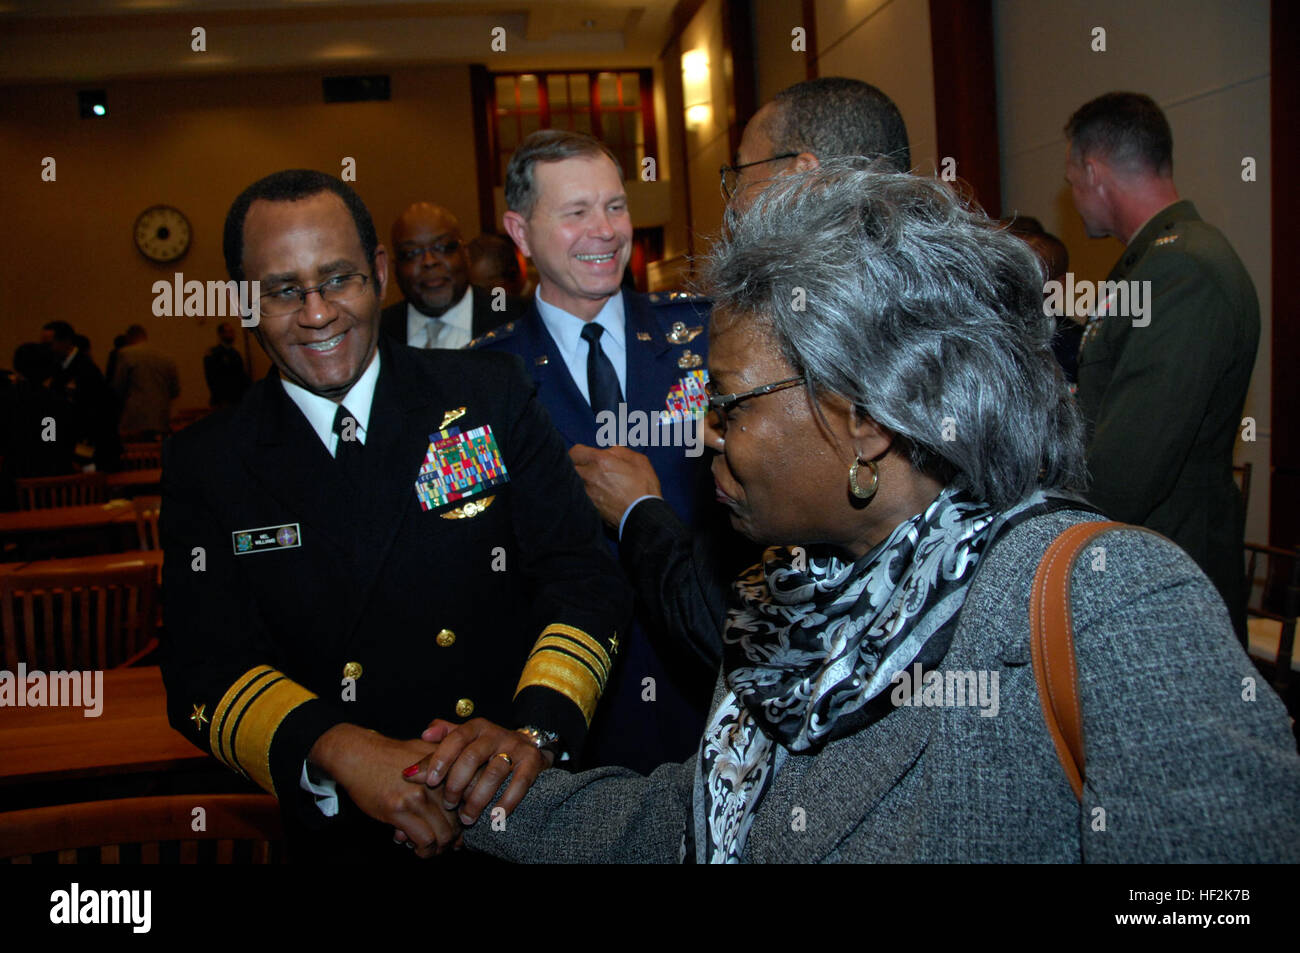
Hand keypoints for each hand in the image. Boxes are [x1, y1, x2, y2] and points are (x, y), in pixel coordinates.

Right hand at [308, 723, 461, 857]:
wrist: (359, 755)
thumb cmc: (392, 756)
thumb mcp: (425, 755)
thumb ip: (446, 773)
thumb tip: (463, 811)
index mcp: (448, 766)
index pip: (472, 798)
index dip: (468, 819)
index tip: (461, 830)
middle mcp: (438, 780)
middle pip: (459, 820)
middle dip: (453, 837)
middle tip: (446, 845)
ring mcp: (419, 795)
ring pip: (444, 833)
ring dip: (439, 848)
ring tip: (431, 849)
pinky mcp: (400, 809)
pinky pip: (424, 839)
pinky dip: (424, 850)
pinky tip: (417, 848)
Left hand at [402, 718, 553, 824]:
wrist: (531, 746)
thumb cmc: (487, 749)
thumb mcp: (466, 740)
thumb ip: (444, 740)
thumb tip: (424, 736)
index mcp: (476, 727)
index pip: (456, 739)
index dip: (441, 759)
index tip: (430, 781)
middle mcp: (496, 734)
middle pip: (472, 757)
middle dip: (456, 784)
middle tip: (448, 805)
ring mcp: (516, 747)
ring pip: (493, 774)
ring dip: (477, 800)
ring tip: (467, 818)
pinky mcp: (532, 762)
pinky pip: (519, 784)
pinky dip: (506, 802)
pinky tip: (494, 817)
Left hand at [568, 444, 662, 527]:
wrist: (644, 515)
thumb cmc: (644, 487)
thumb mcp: (639, 461)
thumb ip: (620, 452)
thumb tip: (610, 451)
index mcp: (600, 461)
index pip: (575, 452)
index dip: (580, 453)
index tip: (587, 456)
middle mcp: (589, 476)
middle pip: (570, 467)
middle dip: (578, 466)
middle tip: (589, 468)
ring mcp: (587, 494)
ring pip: (574, 483)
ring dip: (582, 480)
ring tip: (595, 483)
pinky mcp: (589, 508)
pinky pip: (581, 496)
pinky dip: (586, 494)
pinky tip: (599, 495)